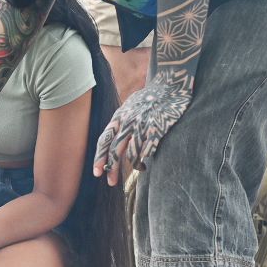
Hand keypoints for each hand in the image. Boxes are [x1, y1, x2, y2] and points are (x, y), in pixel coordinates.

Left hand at [93, 67, 194, 184]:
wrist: (170, 84)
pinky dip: (145, 159)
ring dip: (132, 166)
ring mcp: (142, 126)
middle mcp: (128, 122)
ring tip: (138, 169)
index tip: (96, 172)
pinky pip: (147, 151)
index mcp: (119, 117)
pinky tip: (147, 162)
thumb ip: (121, 121)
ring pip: (131, 153)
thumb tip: (112, 138)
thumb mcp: (130, 105)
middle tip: (110, 182)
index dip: (99, 157)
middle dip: (111, 168)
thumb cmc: (150, 96)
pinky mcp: (157, 129)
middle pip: (115, 150)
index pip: (105, 140)